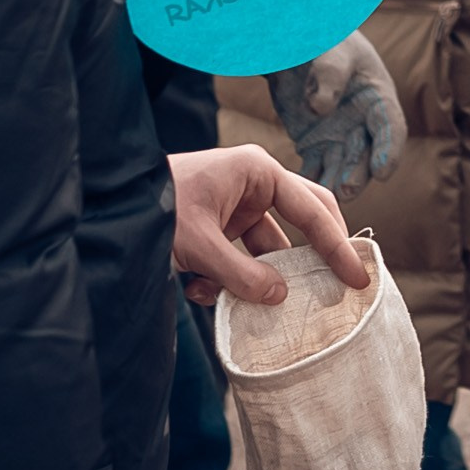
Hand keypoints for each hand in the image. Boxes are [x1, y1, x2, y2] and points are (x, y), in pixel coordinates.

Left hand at [169, 144, 369, 305]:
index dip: (338, 247)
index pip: (313, 211)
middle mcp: (255, 185)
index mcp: (258, 172)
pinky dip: (225, 282)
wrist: (110, 204)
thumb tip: (280, 298)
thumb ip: (240, 274)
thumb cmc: (155, 208)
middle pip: (303, 223)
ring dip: (252, 281)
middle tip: (339, 290)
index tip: (358, 279)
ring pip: (267, 252)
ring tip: (230, 298)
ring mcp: (239, 207)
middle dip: (312, 260)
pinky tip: (197, 289)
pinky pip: (241, 261)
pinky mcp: (222, 228)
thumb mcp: (198, 246)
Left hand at [266, 29, 403, 198]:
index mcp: (378, 98)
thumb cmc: (321, 42)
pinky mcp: (316, 145)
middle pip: (367, 155)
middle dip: (358, 174)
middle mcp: (363, 124)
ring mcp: (340, 137)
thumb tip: (322, 108)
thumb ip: (329, 74)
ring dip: (336, 183)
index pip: (390, 128)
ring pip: (342, 166)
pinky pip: (316, 167)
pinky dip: (311, 180)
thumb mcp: (330, 50)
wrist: (295, 47)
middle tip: (346, 190)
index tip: (382, 172)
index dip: (388, 151)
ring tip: (325, 197)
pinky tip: (302, 191)